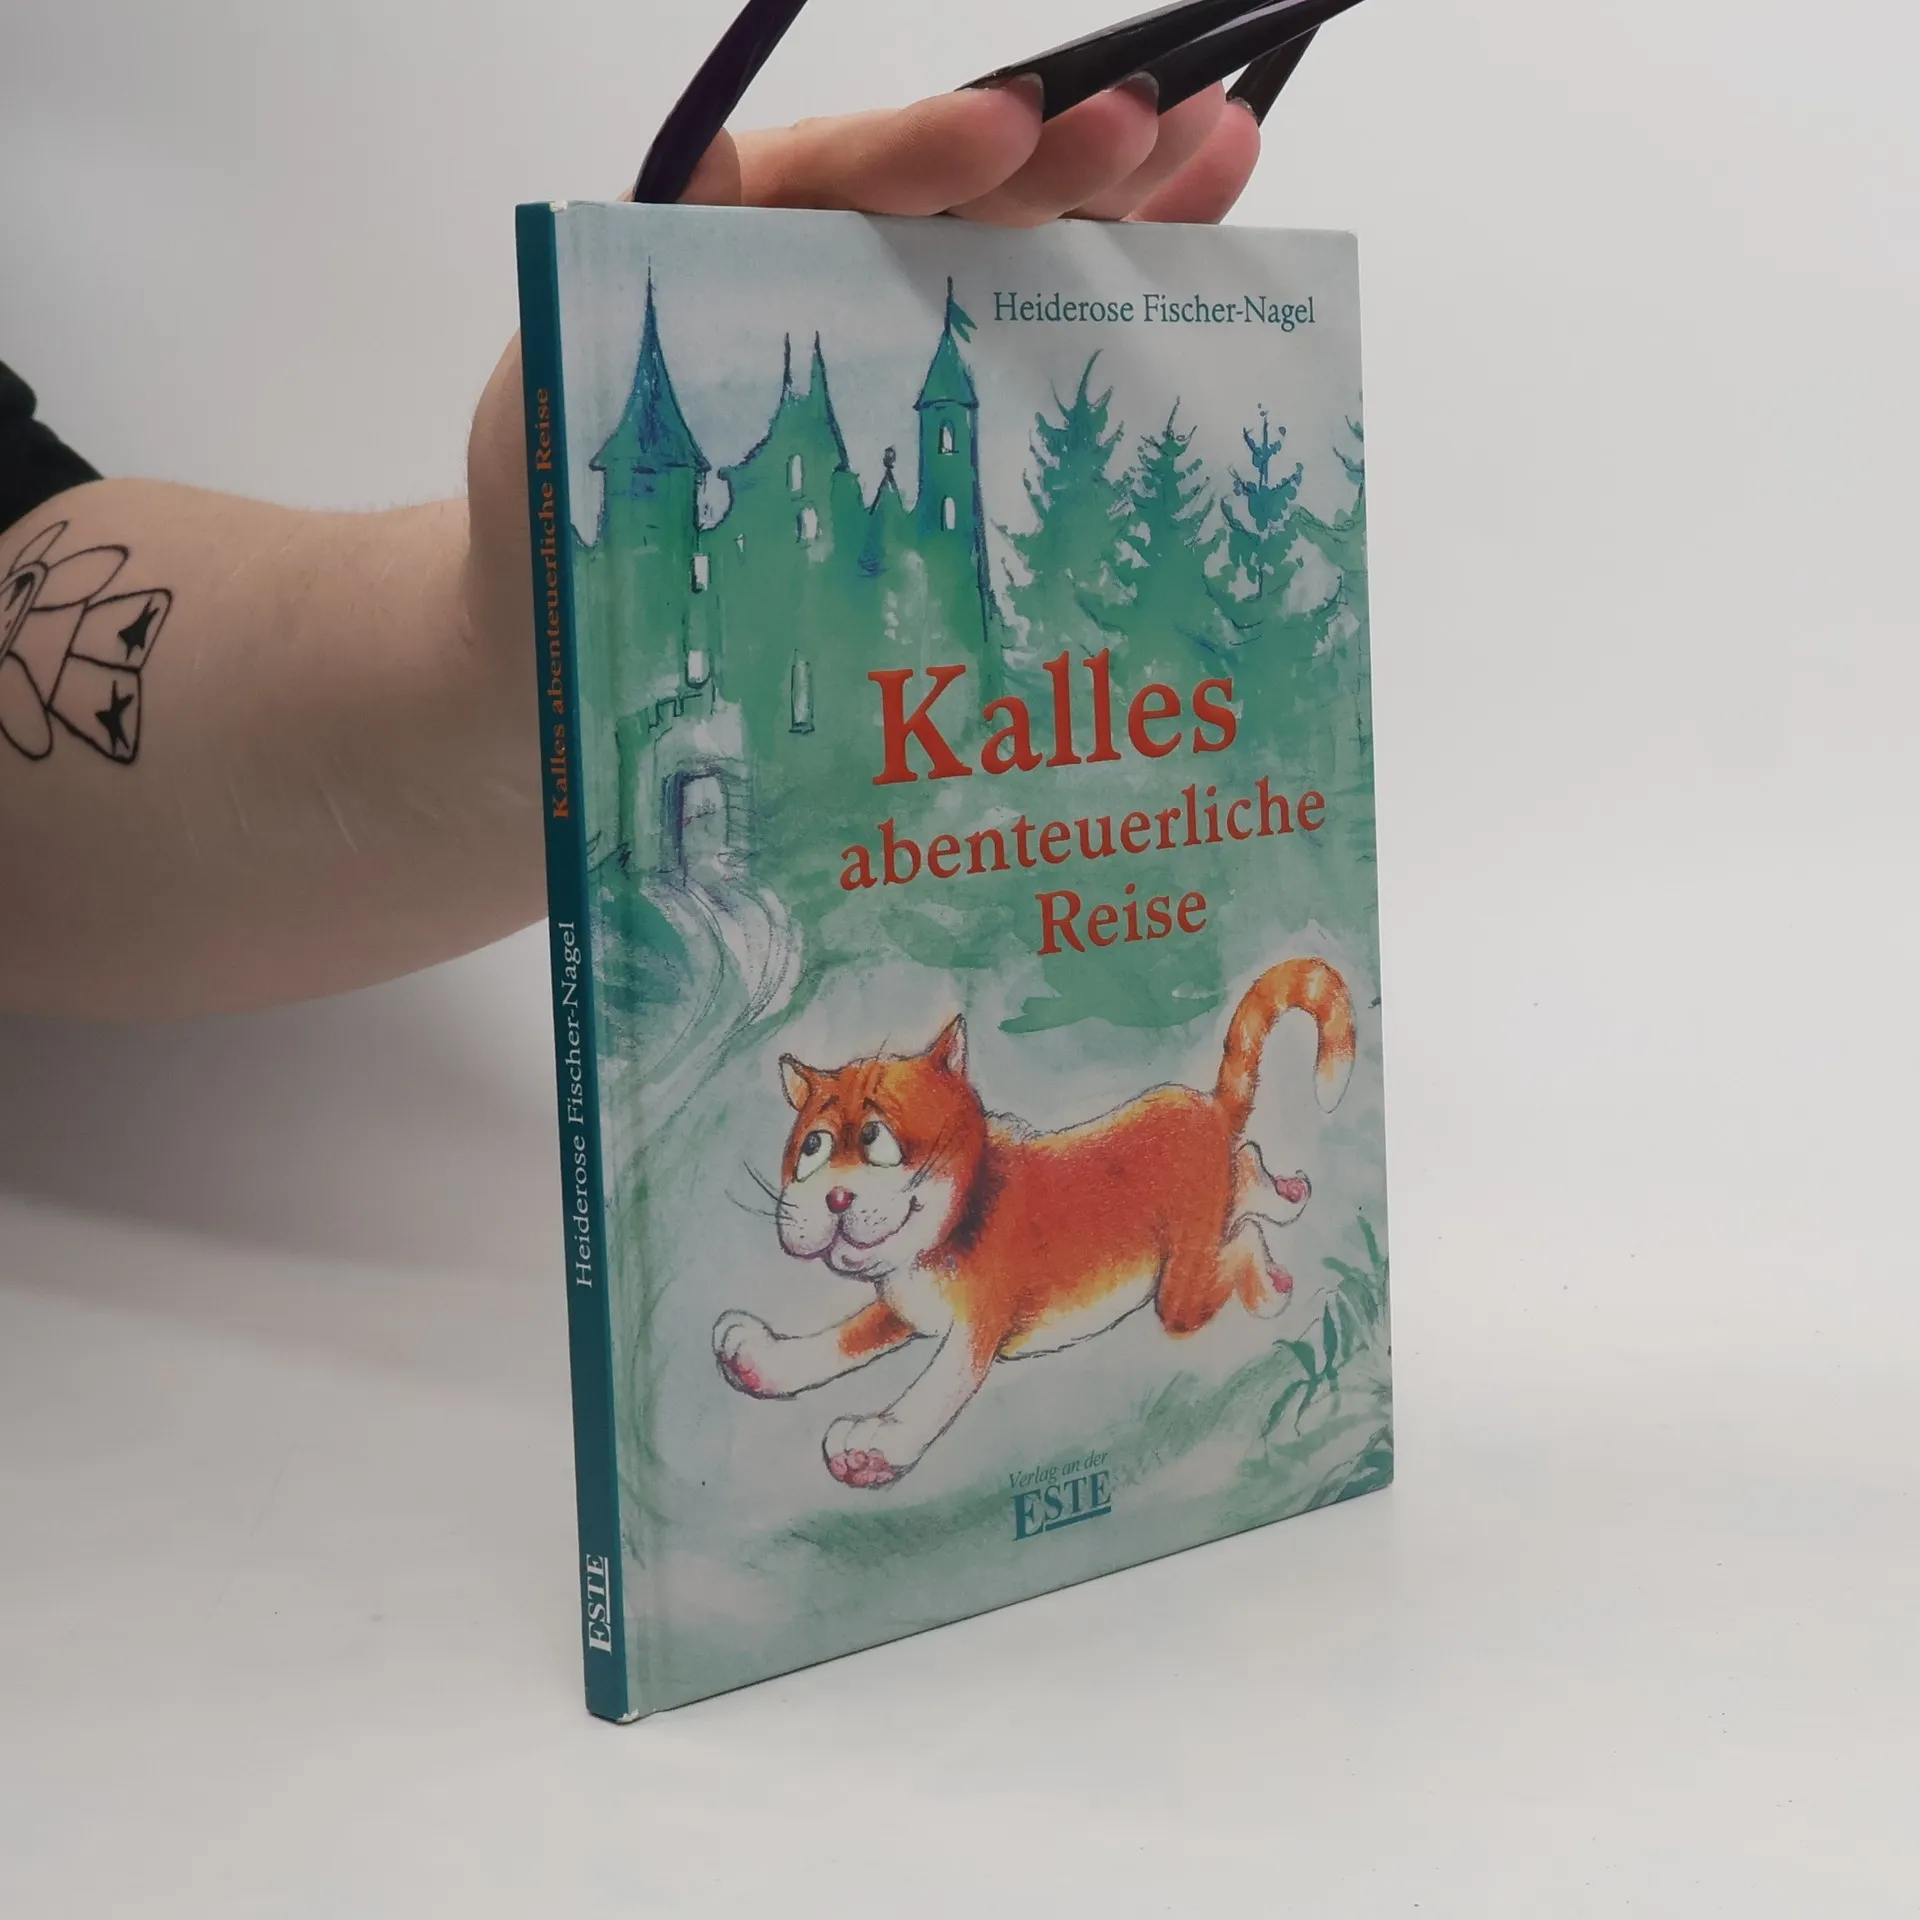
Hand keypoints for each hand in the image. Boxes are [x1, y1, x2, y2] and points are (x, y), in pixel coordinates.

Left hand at [468, 80, 1258, 648]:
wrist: (579, 642)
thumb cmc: (557, 506)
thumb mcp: (565, 377)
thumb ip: (630, 273)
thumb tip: (709, 162)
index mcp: (746, 241)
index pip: (843, 175)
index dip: (924, 154)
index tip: (1005, 136)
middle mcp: (838, 279)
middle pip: (963, 201)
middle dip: (1062, 159)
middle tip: (1157, 122)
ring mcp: (902, 358)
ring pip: (1022, 263)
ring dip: (1123, 205)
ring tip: (1216, 143)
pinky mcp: (941, 446)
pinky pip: (1036, 363)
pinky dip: (1117, 304)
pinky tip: (1199, 241)